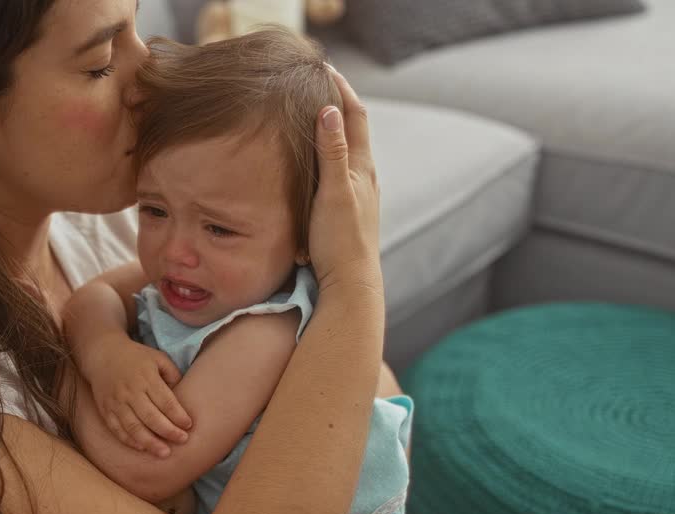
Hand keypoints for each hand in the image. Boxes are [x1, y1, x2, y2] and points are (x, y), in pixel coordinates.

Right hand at [83, 335, 191, 456]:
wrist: (102, 354)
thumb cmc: (136, 357)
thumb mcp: (158, 358)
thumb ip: (172, 375)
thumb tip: (184, 396)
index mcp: (146, 377)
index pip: (165, 401)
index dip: (178, 415)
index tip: (189, 425)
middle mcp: (130, 391)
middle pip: (151, 417)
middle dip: (168, 431)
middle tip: (183, 441)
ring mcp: (116, 402)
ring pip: (133, 427)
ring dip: (150, 442)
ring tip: (164, 453)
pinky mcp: (105, 410)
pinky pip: (117, 429)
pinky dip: (129, 440)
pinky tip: (142, 448)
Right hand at [308, 68, 380, 294]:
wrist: (351, 286)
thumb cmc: (341, 242)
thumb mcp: (334, 193)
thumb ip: (332, 152)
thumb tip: (329, 109)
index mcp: (362, 167)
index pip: (354, 115)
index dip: (341, 88)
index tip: (323, 67)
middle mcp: (364, 178)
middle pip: (352, 129)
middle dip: (335, 102)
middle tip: (314, 83)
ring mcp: (357, 195)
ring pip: (345, 151)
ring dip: (330, 129)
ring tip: (310, 113)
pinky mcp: (346, 211)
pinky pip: (337, 171)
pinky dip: (326, 154)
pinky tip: (314, 162)